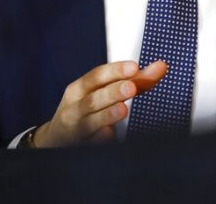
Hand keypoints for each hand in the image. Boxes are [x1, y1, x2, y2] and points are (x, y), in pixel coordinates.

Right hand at [32, 60, 166, 146]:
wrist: (54, 139)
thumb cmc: (83, 111)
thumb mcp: (100, 92)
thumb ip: (133, 81)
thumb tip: (160, 67)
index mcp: (80, 89)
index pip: (96, 76)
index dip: (115, 71)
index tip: (134, 66)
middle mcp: (74, 107)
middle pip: (93, 98)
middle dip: (112, 92)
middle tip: (131, 87)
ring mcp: (75, 128)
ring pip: (89, 122)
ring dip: (106, 115)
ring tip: (122, 109)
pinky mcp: (76, 148)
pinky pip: (88, 145)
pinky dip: (98, 140)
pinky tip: (108, 136)